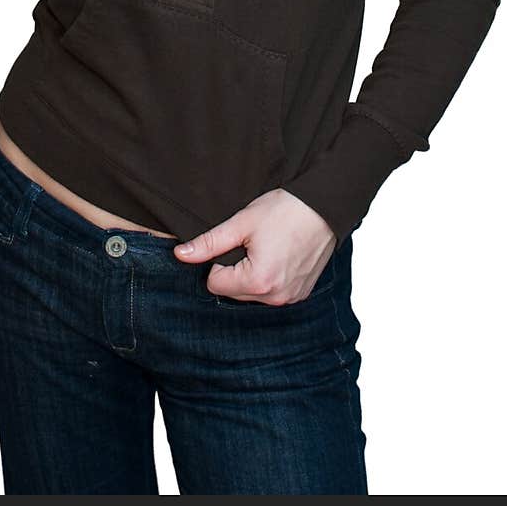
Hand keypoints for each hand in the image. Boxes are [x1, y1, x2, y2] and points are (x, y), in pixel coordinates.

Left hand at [173, 189, 337, 304]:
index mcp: (258, 282)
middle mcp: (276, 298)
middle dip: (236, 269)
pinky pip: (271, 293)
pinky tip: (279, 255)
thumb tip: (180, 255)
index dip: (220, 260)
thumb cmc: (285, 210)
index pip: (215, 284)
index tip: (237, 242)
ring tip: (268, 247)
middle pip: (233, 291)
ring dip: (252, 275)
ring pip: (252, 293)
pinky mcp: (300, 294)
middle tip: (254, 243)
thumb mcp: (242, 222)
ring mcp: (291, 298)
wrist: (325, 207)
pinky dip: (269, 277)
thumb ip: (209, 243)